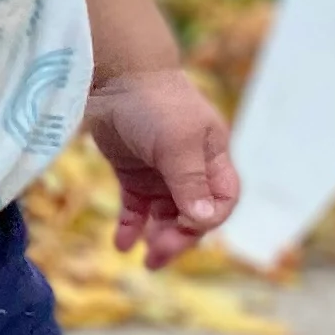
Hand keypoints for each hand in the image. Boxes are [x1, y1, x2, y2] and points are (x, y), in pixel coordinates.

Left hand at [83, 66, 237, 267]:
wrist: (113, 75)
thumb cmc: (154, 103)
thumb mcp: (176, 142)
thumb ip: (190, 182)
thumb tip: (204, 222)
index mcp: (212, 159)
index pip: (221, 202)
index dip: (206, 222)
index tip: (184, 230)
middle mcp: (191, 168)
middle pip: (192, 215)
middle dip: (178, 239)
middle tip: (155, 259)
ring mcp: (161, 171)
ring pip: (165, 216)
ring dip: (156, 236)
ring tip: (140, 256)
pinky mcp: (133, 173)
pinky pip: (136, 207)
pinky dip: (131, 226)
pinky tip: (121, 244)